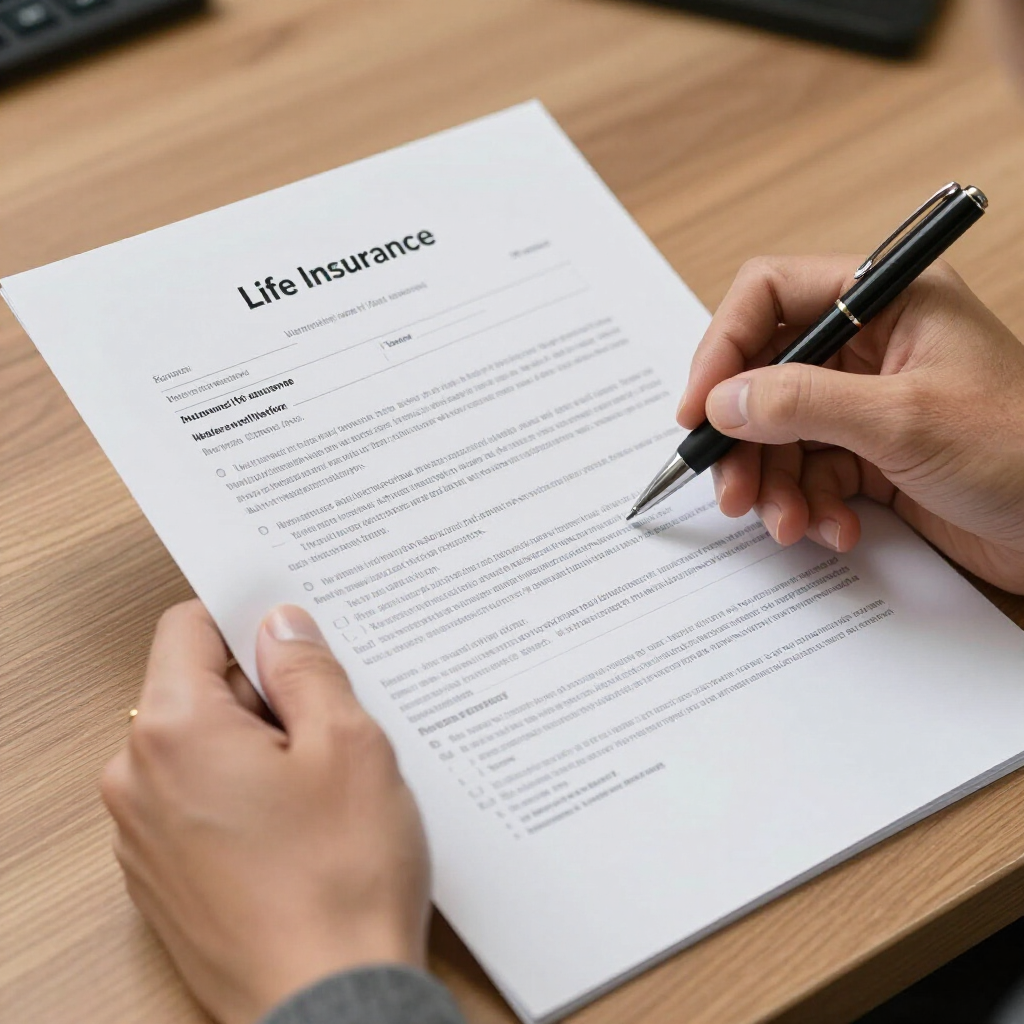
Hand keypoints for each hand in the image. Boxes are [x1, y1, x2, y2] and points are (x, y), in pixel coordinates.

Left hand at [100, 601, 429, 1023]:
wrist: (329, 1004)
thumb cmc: (340, 880)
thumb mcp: (347, 744)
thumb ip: (306, 669)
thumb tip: (281, 625)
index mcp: (174, 732)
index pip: (188, 628)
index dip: (243, 618)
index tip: (289, 629)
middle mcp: (137, 780)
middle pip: (193, 689)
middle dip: (259, 690)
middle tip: (328, 717)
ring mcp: (142, 836)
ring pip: (199, 747)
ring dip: (255, 744)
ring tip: (319, 783)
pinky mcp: (160, 877)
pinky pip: (195, 801)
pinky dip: (240, 793)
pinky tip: (298, 825)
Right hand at [677, 255, 1023, 593]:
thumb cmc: (1023, 451)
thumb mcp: (903, 419)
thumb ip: (803, 402)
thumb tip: (722, 401)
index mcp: (888, 300)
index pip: (770, 296)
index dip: (723, 348)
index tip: (698, 409)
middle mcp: (872, 344)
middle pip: (765, 375)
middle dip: (745, 438)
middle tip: (733, 490)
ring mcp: (868, 401)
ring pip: (780, 432)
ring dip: (775, 484)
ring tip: (789, 523)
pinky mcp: (871, 453)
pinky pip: (810, 473)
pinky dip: (810, 506)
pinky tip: (835, 529)